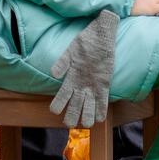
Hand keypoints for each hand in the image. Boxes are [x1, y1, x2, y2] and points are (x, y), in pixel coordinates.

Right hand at [48, 10, 118, 127]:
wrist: (101, 34)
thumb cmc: (84, 41)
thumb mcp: (70, 51)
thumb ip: (62, 63)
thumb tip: (53, 74)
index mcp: (71, 78)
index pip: (62, 96)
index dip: (58, 104)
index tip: (55, 111)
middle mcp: (82, 84)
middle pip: (75, 104)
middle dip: (72, 115)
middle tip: (70, 125)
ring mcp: (93, 84)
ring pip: (89, 104)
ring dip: (87, 114)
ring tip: (87, 124)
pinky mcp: (105, 82)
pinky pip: (103, 98)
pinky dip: (102, 108)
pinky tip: (101, 118)